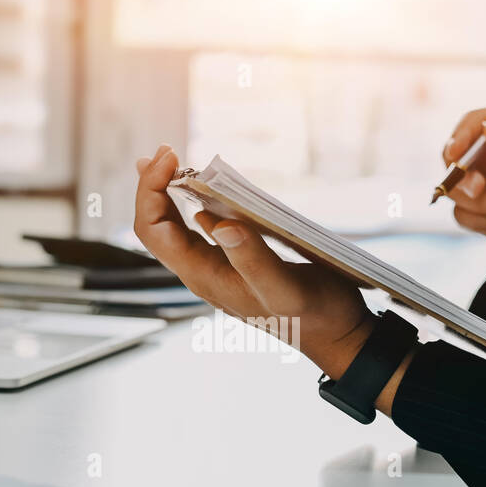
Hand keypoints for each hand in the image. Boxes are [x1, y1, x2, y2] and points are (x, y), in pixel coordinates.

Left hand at [133, 146, 378, 380]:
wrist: (334, 335)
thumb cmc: (314, 315)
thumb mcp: (286, 289)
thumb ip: (252, 259)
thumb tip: (218, 224)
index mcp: (205, 277)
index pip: (154, 231)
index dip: (151, 191)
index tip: (171, 157)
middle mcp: (202, 273)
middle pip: (156, 228)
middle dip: (153, 186)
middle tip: (166, 150)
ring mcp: (216, 270)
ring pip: (175, 229)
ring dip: (168, 194)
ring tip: (172, 160)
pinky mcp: (233, 264)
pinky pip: (199, 232)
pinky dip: (193, 204)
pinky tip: (202, 189)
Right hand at [443, 110, 485, 273]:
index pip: (475, 122)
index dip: (461, 134)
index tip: (457, 151)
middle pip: (453, 156)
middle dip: (461, 175)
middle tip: (479, 188)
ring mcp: (483, 184)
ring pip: (454, 189)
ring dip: (481, 204)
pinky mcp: (479, 211)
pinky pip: (462, 215)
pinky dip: (483, 222)